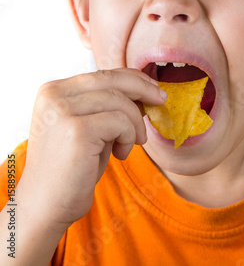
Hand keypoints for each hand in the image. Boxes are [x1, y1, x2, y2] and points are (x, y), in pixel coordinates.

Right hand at [17, 68, 165, 231]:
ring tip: (133, 143)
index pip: (101, 74)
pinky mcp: (77, 130)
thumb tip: (145, 89)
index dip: (131, 78)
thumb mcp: (90, 126)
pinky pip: (121, 122)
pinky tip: (121, 154)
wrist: (45, 206)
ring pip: (120, 101)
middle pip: (111, 80)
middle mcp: (54, 95)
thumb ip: (108, 106)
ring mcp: (63, 111)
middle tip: (161, 100)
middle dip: (143, 89)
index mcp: (54, 90)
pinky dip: (130, 136)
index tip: (152, 88)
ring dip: (135, 123)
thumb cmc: (72, 167)